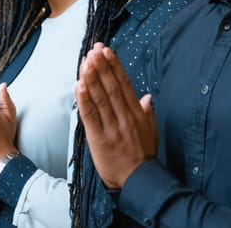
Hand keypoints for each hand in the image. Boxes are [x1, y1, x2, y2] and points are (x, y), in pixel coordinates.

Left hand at [75, 42, 156, 188]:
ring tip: (85, 61)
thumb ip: (147, 112)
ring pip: (100, 98)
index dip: (114, 66)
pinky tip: (79, 85)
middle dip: (102, 66)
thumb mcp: (151, 131)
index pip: (124, 84)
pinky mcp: (100, 139)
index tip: (106, 51)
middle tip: (93, 49)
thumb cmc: (143, 155)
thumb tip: (147, 96)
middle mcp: (125, 117)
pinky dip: (84, 100)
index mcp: (137, 113)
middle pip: (111, 87)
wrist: (139, 181)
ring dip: (92, 78)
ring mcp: (112, 127)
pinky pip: (91, 116)